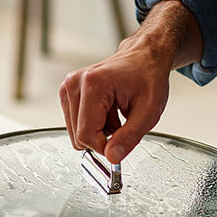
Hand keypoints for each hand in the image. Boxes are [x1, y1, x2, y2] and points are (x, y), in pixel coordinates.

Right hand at [59, 43, 169, 163]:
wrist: (143, 58)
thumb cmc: (148, 78)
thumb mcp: (148, 112)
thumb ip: (129, 137)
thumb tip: (112, 157)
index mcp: (93, 84)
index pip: (86, 135)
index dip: (104, 147)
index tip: (121, 141)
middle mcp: (75, 83)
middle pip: (78, 136)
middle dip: (101, 138)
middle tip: (121, 123)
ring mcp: (69, 86)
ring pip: (76, 133)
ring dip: (98, 131)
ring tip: (115, 114)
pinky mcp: (68, 92)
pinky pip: (76, 124)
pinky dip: (94, 124)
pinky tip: (107, 111)